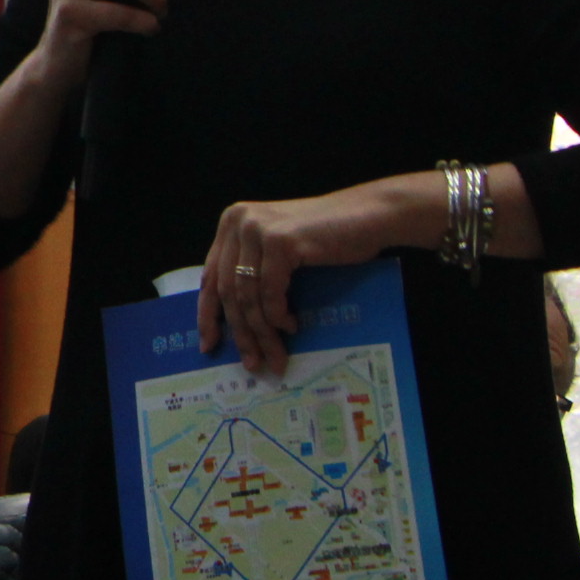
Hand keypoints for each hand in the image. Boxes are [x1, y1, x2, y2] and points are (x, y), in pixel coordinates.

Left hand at [195, 182, 415, 376]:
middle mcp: (238, 222)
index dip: (208, 314)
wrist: (371, 216)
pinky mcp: (280, 241)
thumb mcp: (280, 250)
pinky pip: (270, 292)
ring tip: (275, 356)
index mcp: (232, 223)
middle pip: (229, 291)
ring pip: (249, 296)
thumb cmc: (329, 238)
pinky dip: (278, 315)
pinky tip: (290, 327)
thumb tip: (235, 322)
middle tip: (252, 363)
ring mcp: (257, 229)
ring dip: (262, 333)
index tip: (209, 345)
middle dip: (241, 333)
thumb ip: (254, 270)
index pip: (211, 277)